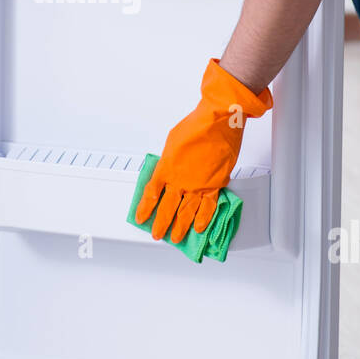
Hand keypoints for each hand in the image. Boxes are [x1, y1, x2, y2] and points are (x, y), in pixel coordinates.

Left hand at [134, 58, 272, 243]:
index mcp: (166, 168)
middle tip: (157, 234)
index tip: (140, 217)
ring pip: (187, 212)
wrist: (218, 121)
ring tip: (176, 238)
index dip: (145, 208)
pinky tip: (199, 228)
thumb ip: (169, 159)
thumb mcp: (172, 142)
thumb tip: (169, 169)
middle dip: (161, 224)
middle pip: (167, 208)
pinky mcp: (215, 184)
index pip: (151, 194)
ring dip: (180, 227)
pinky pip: (208, 207)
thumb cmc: (196, 126)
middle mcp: (181, 180)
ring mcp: (198, 185)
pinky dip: (203, 219)